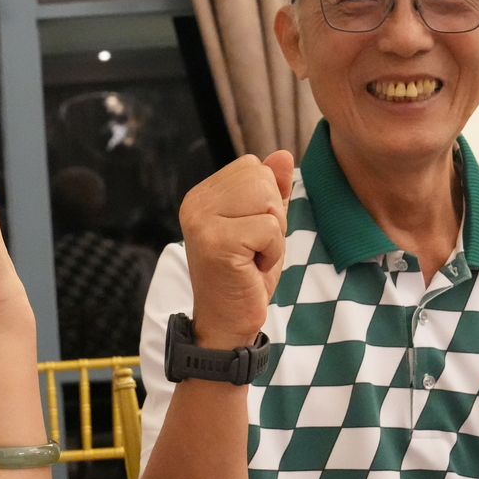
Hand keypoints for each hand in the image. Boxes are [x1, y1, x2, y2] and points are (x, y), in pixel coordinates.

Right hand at [179, 151, 294, 348]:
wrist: (227, 324)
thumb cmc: (245, 276)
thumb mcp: (263, 227)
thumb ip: (271, 191)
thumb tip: (282, 154)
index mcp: (203, 195)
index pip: (252, 166)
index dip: (266, 200)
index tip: (250, 235)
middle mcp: (196, 202)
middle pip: (260, 178)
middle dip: (271, 215)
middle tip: (253, 248)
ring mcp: (202, 220)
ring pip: (266, 200)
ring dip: (273, 234)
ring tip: (253, 256)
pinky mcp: (216, 241)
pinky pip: (268, 228)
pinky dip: (272, 252)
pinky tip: (252, 268)